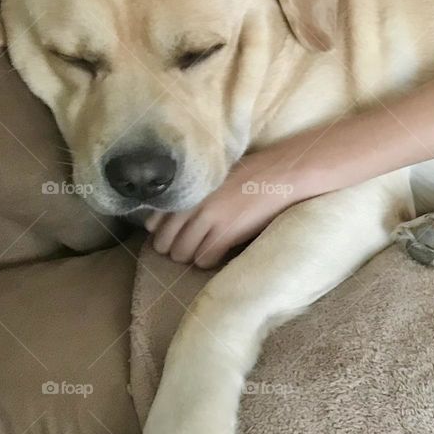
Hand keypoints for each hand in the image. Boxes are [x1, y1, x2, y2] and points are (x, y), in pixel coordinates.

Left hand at [144, 143, 307, 268]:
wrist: (279, 173)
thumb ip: (187, 197)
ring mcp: (208, 220)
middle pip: (164, 244)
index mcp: (185, 190)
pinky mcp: (226, 234)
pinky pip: (205, 260)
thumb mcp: (210, 180)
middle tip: (192, 245)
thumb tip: (159, 222)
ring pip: (182, 255)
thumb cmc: (247, 174)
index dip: (164, 234)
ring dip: (192, 256)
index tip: (176, 234)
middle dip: (175, 249)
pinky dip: (210, 260)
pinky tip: (220, 251)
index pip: (154, 224)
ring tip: (206, 248)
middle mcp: (191, 205)